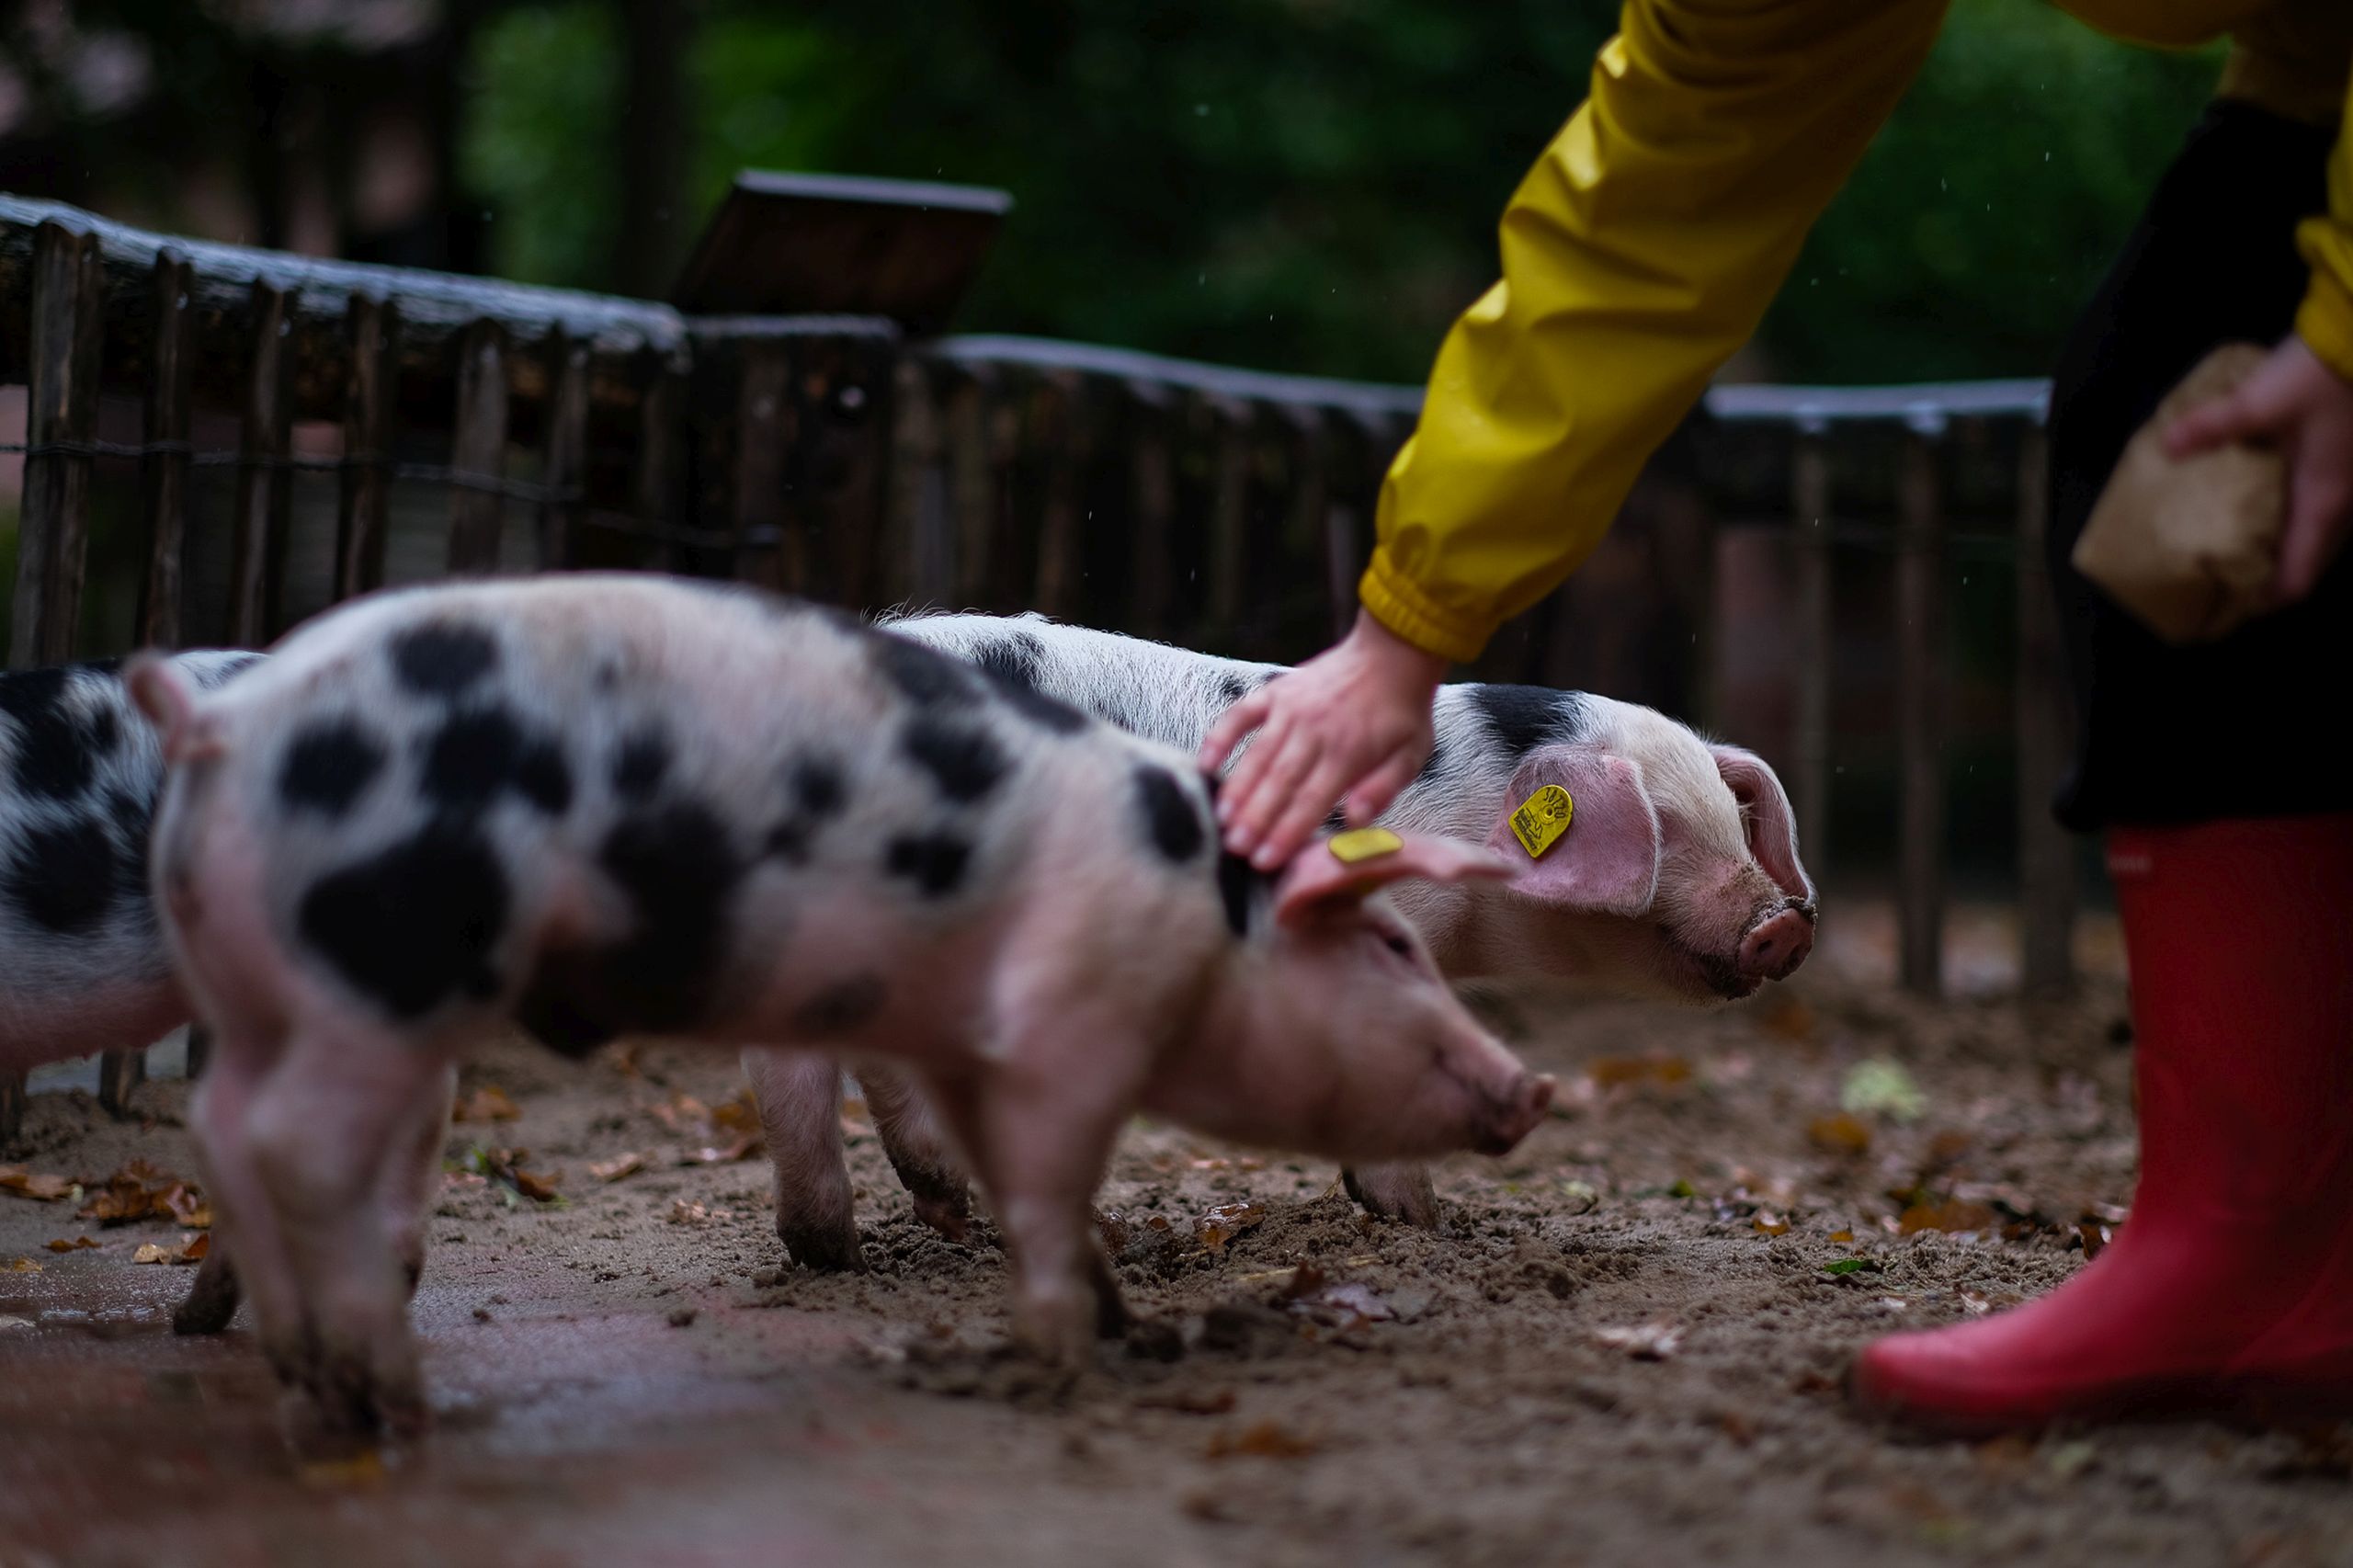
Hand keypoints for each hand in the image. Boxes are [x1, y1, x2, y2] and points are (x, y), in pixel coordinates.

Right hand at [1200, 610, 1446, 869]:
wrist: (1392, 653)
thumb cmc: (1402, 713)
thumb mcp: (1411, 755)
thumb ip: (1384, 789)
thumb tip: (1355, 820)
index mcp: (1349, 752)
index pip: (1312, 800)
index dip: (1286, 833)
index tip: (1265, 861)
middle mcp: (1315, 731)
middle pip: (1280, 783)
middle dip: (1255, 820)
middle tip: (1233, 849)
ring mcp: (1291, 709)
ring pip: (1258, 755)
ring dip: (1237, 789)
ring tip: (1220, 819)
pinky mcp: (1276, 692)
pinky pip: (1240, 714)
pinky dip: (1220, 737)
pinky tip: (1204, 764)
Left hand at [2165, 334, 2352, 604]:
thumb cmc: (2321, 375)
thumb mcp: (2259, 401)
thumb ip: (2212, 427)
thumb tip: (2167, 447)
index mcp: (2322, 502)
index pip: (2300, 577)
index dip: (2266, 600)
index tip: (2230, 604)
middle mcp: (2342, 502)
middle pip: (2308, 559)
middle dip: (2268, 574)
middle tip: (2224, 574)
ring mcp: (2349, 481)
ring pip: (2315, 532)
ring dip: (2280, 543)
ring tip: (2233, 542)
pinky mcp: (2344, 459)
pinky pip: (2317, 503)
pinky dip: (2290, 514)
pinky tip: (2257, 497)